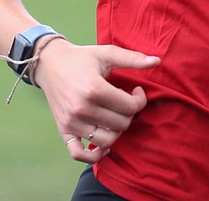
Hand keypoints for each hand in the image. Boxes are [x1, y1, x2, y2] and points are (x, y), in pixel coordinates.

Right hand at [35, 40, 160, 163]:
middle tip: (126, 101)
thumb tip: (158, 61)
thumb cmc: (82, 58)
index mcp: (94, 89)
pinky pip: (79, 154)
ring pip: (106, 141)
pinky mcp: (64, 130)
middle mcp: (81, 109)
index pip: (130, 107)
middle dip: (130, 113)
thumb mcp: (107, 53)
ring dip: (117, 131)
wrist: (50, 64)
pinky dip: (94, 155)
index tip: (136, 91)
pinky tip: (104, 145)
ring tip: (116, 116)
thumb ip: (133, 59)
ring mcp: (71, 122)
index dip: (140, 99)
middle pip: (121, 124)